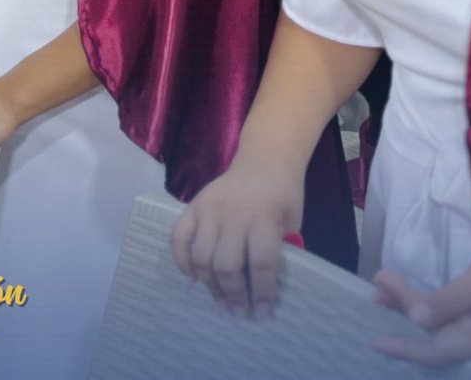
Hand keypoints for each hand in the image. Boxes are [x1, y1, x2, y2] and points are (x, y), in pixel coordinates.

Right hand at [170, 158, 303, 316]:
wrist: (265, 159)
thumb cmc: (284, 193)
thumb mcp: (292, 220)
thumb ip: (279, 248)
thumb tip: (262, 287)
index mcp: (264, 215)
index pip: (261, 262)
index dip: (262, 292)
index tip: (262, 311)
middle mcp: (234, 212)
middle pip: (227, 264)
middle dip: (234, 294)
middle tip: (239, 310)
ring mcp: (209, 207)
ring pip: (201, 257)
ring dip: (210, 285)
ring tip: (221, 300)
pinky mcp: (193, 205)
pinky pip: (178, 237)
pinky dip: (181, 261)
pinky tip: (193, 278)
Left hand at [371, 244, 470, 365]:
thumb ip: (447, 301)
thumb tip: (415, 319)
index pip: (433, 351)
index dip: (403, 347)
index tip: (375, 340)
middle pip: (435, 338)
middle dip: (404, 314)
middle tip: (377, 289)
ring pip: (445, 329)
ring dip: (417, 309)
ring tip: (388, 289)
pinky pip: (456, 323)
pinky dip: (435, 309)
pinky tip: (422, 298)